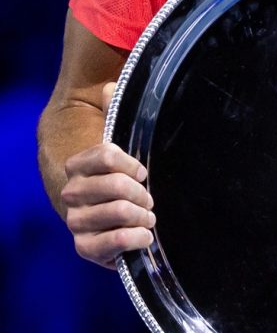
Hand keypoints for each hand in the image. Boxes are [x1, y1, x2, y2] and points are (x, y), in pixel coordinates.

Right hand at [60, 91, 155, 267]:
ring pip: (119, 211)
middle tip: (149, 200)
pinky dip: (136, 238)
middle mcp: (72, 192)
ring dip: (143, 215)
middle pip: (116, 185)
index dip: (131, 164)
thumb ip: (115, 115)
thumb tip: (110, 84)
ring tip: (147, 218)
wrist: (110, 220)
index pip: (106, 154)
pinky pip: (113, 240)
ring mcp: (76, 221)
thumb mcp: (122, 147)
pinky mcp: (84, 247)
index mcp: (78, 165)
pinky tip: (144, 236)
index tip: (143, 172)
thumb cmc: (121, 180)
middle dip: (142, 193)